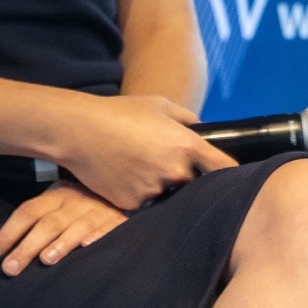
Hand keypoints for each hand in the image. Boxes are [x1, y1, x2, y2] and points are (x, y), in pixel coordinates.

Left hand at [0, 180, 125, 276]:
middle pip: (47, 224)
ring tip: (45, 260)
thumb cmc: (81, 204)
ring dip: (60, 244)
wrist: (121, 190)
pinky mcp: (118, 221)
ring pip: (75, 227)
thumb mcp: (59, 203)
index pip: (26, 213)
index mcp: (55, 196)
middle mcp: (74, 201)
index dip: (8, 233)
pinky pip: (108, 229)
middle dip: (27, 247)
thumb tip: (5, 247)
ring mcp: (97, 210)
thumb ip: (38, 220)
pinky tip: (87, 246)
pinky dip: (98, 237)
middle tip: (10, 268)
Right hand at [54, 94, 237, 210]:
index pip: (225, 168)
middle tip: (161, 163)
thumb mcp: (157, 104)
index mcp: (187, 146)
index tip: (232, 179)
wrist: (76, 129)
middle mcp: (175, 171)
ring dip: (157, 186)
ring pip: (166, 195)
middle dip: (183, 178)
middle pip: (193, 185)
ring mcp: (153, 190)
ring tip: (134, 167)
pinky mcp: (132, 203)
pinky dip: (135, 193)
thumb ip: (187, 118)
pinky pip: (142, 202)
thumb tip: (202, 130)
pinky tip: (120, 176)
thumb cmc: (117, 112)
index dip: (231, 174)